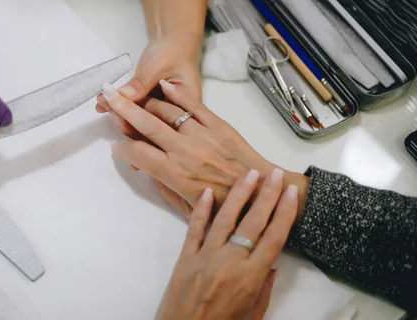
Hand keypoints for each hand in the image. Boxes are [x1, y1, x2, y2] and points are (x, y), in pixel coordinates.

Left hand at [96, 35, 200, 135]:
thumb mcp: (157, 66)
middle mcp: (177, 117)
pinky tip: (104, 104)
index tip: (116, 107)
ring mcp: (164, 115)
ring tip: (102, 100)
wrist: (174, 42)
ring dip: (119, 112)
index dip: (138, 118)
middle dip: (124, 115)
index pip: (162, 121)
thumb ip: (140, 84)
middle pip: (149, 125)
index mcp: (188, 108)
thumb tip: (122, 98)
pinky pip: (135, 114)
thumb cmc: (172, 52)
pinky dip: (120, 108)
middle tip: (105, 102)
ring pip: (139, 122)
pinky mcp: (152, 111)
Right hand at [101, 80, 308, 217]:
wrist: (261, 193)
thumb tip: (148, 170)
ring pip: (167, 112)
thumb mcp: (188, 207)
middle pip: (146, 125)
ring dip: (147, 102)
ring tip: (134, 96)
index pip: (138, 154)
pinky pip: (194, 105)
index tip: (116, 146)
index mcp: (175, 173)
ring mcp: (201, 134)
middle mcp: (184, 150)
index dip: (123, 148)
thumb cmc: (224, 206)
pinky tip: (163, 84)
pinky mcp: (218, 125)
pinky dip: (178, 94)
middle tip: (106, 97)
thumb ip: (164, 187)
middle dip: (123, 109)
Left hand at [157, 169, 297, 319]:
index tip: (292, 192)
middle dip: (267, 194)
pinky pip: (194, 228)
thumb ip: (264, 289)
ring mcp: (206, 256)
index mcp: (251, 277)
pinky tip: (206, 191)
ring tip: (249, 174)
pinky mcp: (186, 256)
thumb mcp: (254, 314)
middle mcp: (230, 261)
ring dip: (238, 194)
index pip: (274, 237)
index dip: (285, 212)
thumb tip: (272, 264)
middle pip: (253, 222)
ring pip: (225, 218)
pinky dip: (200, 209)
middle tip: (275, 173)